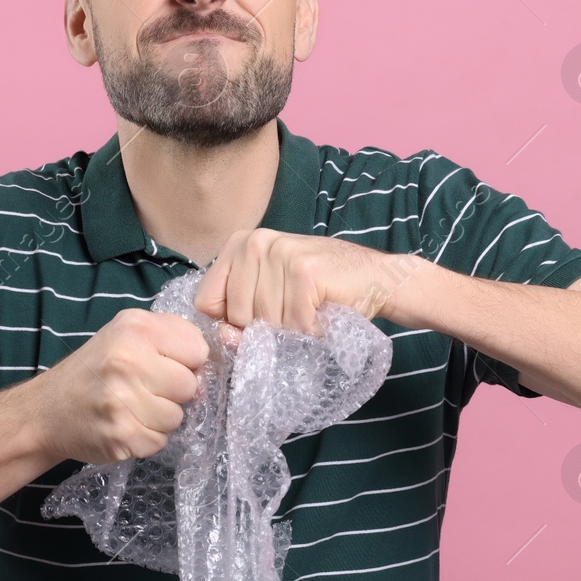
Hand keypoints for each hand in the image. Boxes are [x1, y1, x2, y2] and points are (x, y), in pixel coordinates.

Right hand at [22, 308, 210, 463]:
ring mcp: (123, 400)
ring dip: (160, 418)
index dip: (187, 361)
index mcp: (135, 328)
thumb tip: (207, 364)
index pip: (198, 349)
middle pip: (190, 386)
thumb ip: (170, 337)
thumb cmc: (95, 370)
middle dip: (174, 392)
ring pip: (177, 417)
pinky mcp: (121, 435)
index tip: (165, 365)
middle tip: (145, 390)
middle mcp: (128, 361)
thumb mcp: (126, 333)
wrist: (46, 411)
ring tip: (133, 408)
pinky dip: (146, 438)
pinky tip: (125, 425)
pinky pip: (160, 441)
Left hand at [192, 228, 424, 334]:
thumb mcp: (270, 296)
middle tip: (293, 313)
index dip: (230, 321)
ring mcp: (279, 253)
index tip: (258, 318)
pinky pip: (293, 323)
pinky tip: (323, 316)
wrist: (374, 278)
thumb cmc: (319, 290)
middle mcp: (255, 242)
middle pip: (235, 315)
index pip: (206, 301)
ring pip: (265, 322)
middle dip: (265, 328)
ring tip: (310, 312)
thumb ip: (239, 315)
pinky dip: (311, 331)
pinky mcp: (303, 270)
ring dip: (291, 331)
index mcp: (239, 244)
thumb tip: (226, 337)